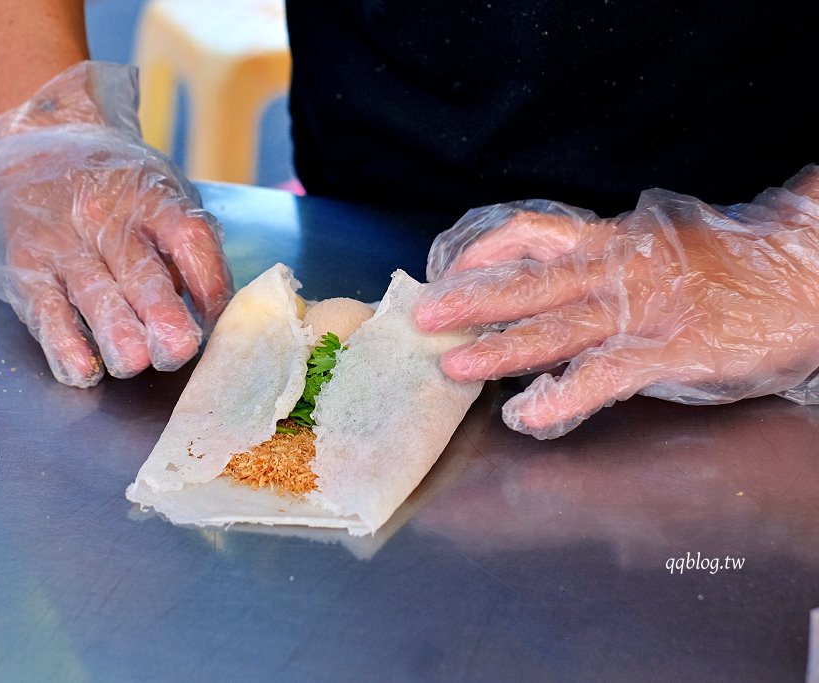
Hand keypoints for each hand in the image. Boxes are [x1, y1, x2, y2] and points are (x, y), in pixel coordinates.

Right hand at [0, 62, 232, 386]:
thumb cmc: (119, 189)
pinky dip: (64, 344)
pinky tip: (82, 370)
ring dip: (115, 333)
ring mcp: (66, 243)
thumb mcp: (162, 195)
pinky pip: (47, 310)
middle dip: (161, 316)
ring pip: (93, 293)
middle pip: (141, 271)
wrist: (41, 144)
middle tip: (177, 350)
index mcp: (154, 200)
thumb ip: (184, 247)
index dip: (209, 282)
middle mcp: (109, 219)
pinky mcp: (29, 267)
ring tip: (134, 362)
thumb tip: (211, 311)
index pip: (189, 239)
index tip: (217, 318)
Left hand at [414, 167, 818, 438]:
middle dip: (473, 300)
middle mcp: (619, 271)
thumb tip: (551, 283)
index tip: (447, 266)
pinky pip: (606, 374)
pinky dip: (565, 394)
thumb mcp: (658, 250)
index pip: (536, 234)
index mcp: (614, 242)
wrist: (805, 279)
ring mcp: (643, 311)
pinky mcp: (670, 351)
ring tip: (454, 364)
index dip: (486, 250)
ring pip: (558, 328)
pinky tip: (530, 413)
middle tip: (425, 315)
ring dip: (501, 349)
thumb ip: (606, 263)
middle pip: (532, 283)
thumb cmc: (729, 270)